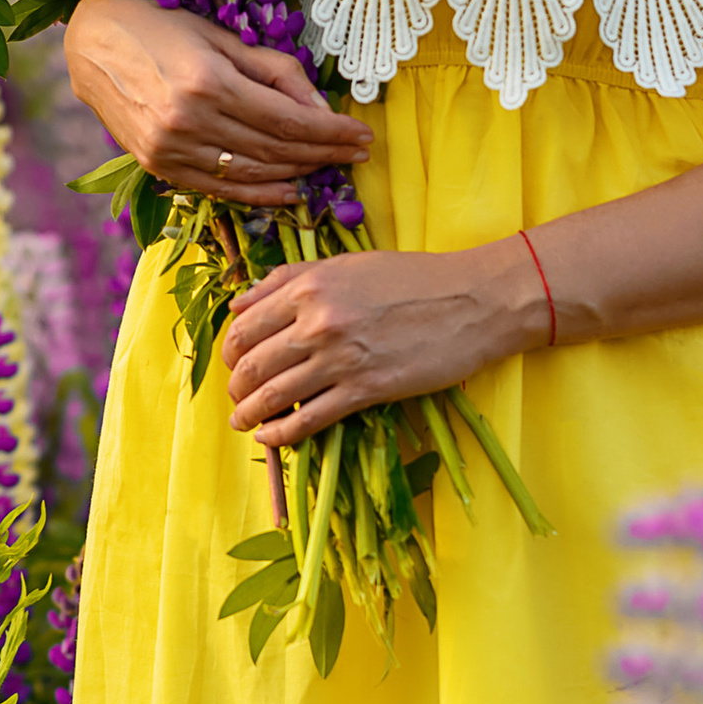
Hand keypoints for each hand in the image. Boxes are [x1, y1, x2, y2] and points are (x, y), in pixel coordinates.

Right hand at [64, 0, 370, 205]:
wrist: (92, 43)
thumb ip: (275, 72)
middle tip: (357, 152)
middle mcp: (189, 121)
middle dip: (324, 154)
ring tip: (329, 167)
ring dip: (298, 174)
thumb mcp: (223, 37)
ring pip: (252, 174)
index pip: (288, 120)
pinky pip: (220, 189)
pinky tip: (290, 190)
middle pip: (275, 150)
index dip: (331, 133)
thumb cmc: (162, 27)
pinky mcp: (158, 166)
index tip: (361, 135)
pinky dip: (259, 194)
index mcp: (208, 81)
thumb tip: (320, 109)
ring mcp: (170, 149)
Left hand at [224, 241, 545, 442]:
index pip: (244, 326)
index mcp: (309, 286)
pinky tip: (270, 439)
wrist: (472, 300)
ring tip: (243, 422)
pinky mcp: (365, 389)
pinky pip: (308, 419)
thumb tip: (238, 303)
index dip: (230, 351)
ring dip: (249, 414)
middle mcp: (316, 321)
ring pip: (273, 395)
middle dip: (235, 387)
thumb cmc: (413, 278)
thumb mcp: (346, 264)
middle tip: (236, 397)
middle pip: (251, 364)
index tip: (234, 363)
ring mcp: (340, 358)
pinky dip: (281, 435)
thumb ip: (289, 280)